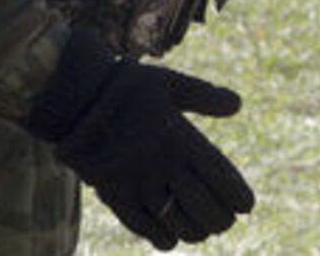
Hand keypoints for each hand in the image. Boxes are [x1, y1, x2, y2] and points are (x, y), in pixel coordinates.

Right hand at [24, 28, 253, 249]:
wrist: (74, 98)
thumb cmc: (124, 87)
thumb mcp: (168, 82)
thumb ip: (204, 95)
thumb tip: (238, 104)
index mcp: (181, 138)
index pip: (223, 180)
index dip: (239, 198)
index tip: (245, 206)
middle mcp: (164, 165)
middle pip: (208, 210)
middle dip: (222, 219)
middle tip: (224, 218)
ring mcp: (139, 184)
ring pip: (181, 226)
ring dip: (197, 231)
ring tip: (202, 228)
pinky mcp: (116, 196)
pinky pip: (147, 230)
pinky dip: (165, 238)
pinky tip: (171, 234)